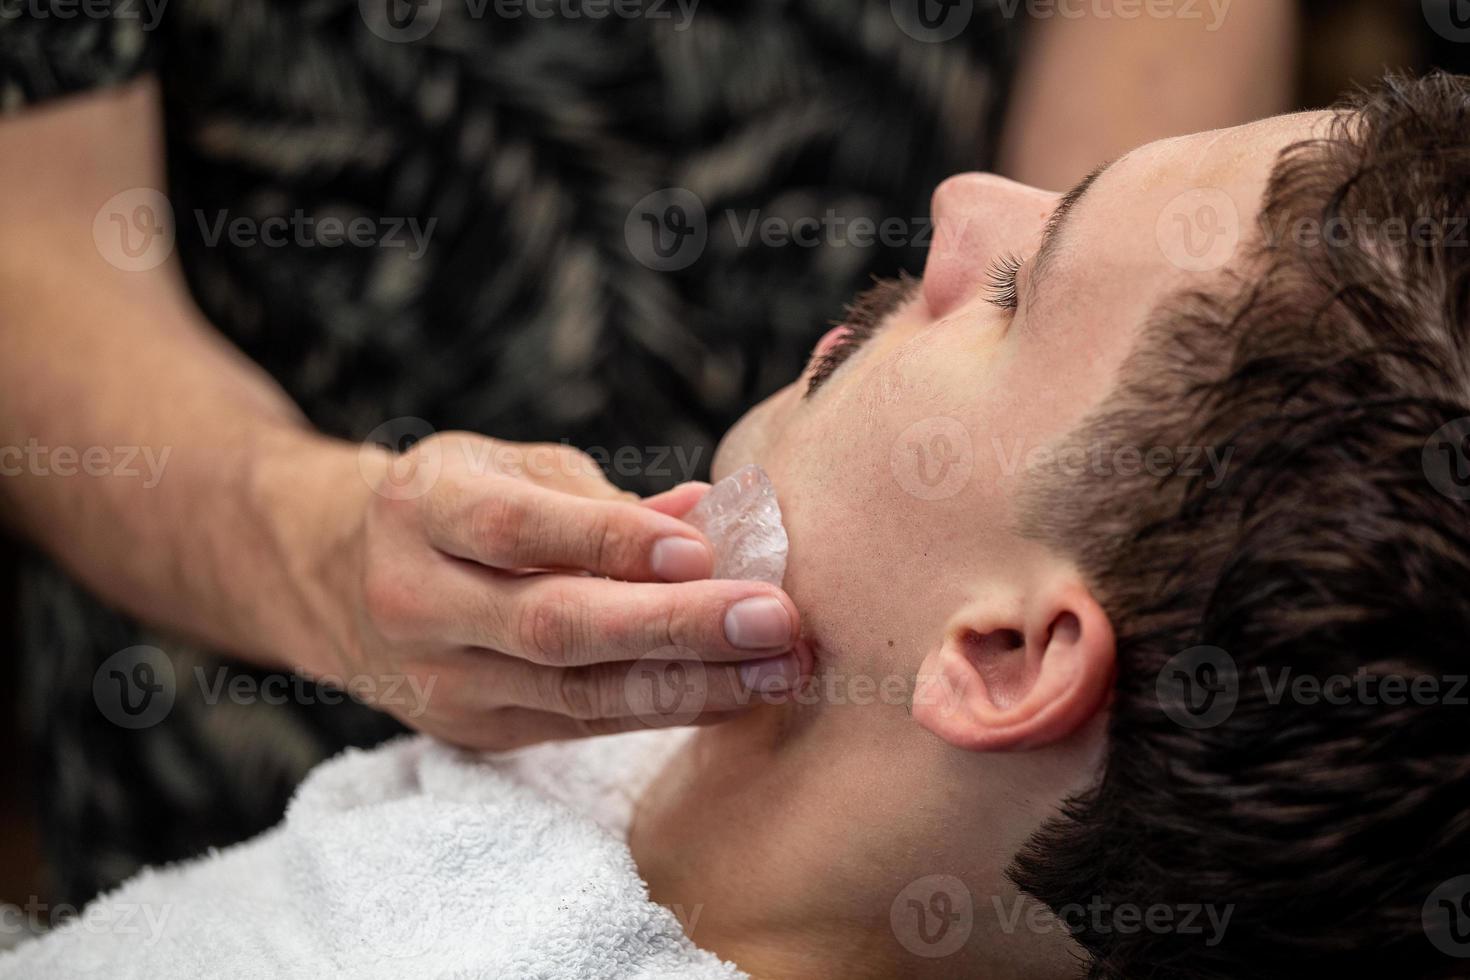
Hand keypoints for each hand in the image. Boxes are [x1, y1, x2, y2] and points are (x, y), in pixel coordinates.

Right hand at [305, 432, 801, 749]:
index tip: (702, 546)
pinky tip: (734, 691)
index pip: (515, 527)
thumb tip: (713, 513)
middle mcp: (417, 601)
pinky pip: (582, 724)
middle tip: (774, 619)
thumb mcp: (503, 468)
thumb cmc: (451, 504)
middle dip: (674, 625)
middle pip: (552, 624)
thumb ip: (600, 498)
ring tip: (779, 668)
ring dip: (690, 684)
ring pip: (576, 693)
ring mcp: (442, 679)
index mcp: (421, 509)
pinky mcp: (476, 730)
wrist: (339, 583)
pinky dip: (663, 707)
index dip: (609, 539)